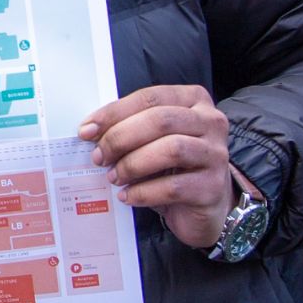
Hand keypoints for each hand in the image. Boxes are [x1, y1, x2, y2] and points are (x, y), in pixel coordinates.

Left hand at [79, 83, 254, 250]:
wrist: (204, 205)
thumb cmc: (173, 167)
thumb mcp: (153, 140)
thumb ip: (130, 128)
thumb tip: (91, 132)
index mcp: (193, 100)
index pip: (150, 97)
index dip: (115, 113)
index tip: (87, 130)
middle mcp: (211, 122)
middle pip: (161, 120)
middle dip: (121, 138)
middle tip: (100, 157)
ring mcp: (216, 154)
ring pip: (171, 149)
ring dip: (133, 164)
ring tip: (114, 177)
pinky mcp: (212, 187)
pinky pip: (174, 187)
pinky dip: (144, 191)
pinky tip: (128, 196)